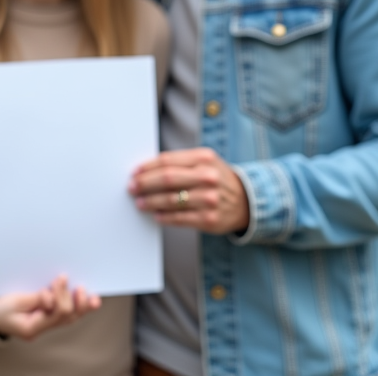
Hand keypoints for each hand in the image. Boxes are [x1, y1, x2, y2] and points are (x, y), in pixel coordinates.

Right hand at [0, 275, 100, 340]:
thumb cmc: (2, 308)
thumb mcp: (15, 301)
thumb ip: (35, 299)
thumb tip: (52, 296)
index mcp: (32, 327)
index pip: (56, 315)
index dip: (61, 296)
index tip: (59, 279)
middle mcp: (42, 329)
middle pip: (67, 318)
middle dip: (73, 299)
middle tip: (72, 283)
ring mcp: (47, 326)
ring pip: (70, 318)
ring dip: (82, 306)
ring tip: (93, 297)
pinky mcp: (49, 319)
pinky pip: (67, 315)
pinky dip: (79, 307)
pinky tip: (90, 301)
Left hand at [128, 148, 250, 234]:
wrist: (246, 201)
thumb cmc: (217, 178)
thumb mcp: (204, 162)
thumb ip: (180, 163)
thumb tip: (146, 170)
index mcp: (204, 158)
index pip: (168, 161)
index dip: (147, 167)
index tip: (134, 173)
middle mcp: (208, 177)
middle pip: (167, 179)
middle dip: (144, 184)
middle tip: (132, 188)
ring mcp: (209, 199)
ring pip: (171, 200)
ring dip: (151, 202)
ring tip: (140, 203)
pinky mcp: (209, 219)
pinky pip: (180, 218)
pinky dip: (164, 217)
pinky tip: (156, 215)